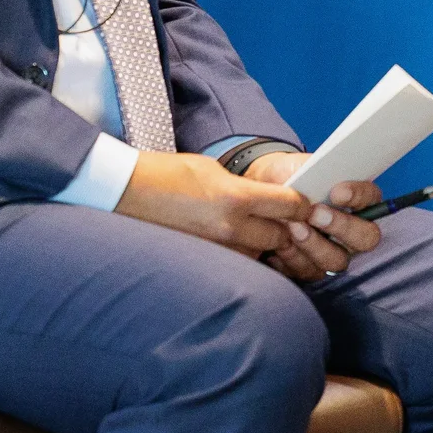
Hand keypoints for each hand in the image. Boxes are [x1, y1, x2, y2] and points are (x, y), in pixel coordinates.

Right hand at [113, 151, 313, 258]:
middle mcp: (230, 228)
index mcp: (236, 198)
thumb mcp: (214, 170)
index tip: (304, 204)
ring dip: (262, 244)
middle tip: (283, 220)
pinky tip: (231, 241)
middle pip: (281, 236)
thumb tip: (267, 201)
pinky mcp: (203, 262)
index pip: (289, 206)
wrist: (127, 193)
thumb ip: (244, 189)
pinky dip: (239, 254)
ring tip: (252, 229)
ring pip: (260, 253)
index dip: (302, 205)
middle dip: (286, 228)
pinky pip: (235, 262)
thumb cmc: (169, 175)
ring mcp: (217, 249)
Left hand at [241, 152, 384, 280]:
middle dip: (342, 226)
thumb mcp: (300, 166)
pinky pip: (308, 272)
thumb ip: (314, 172)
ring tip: (293, 227)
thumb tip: (318, 181)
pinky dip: (292, 259)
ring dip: (314, 245)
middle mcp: (354, 231)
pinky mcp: (312, 269)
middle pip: (366, 238)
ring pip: (337, 261)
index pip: (371, 198)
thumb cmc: (289, 177)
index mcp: (359, 199)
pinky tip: (279, 247)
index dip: (358, 196)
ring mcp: (335, 253)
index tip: (338, 192)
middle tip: (315, 213)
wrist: (263, 193)